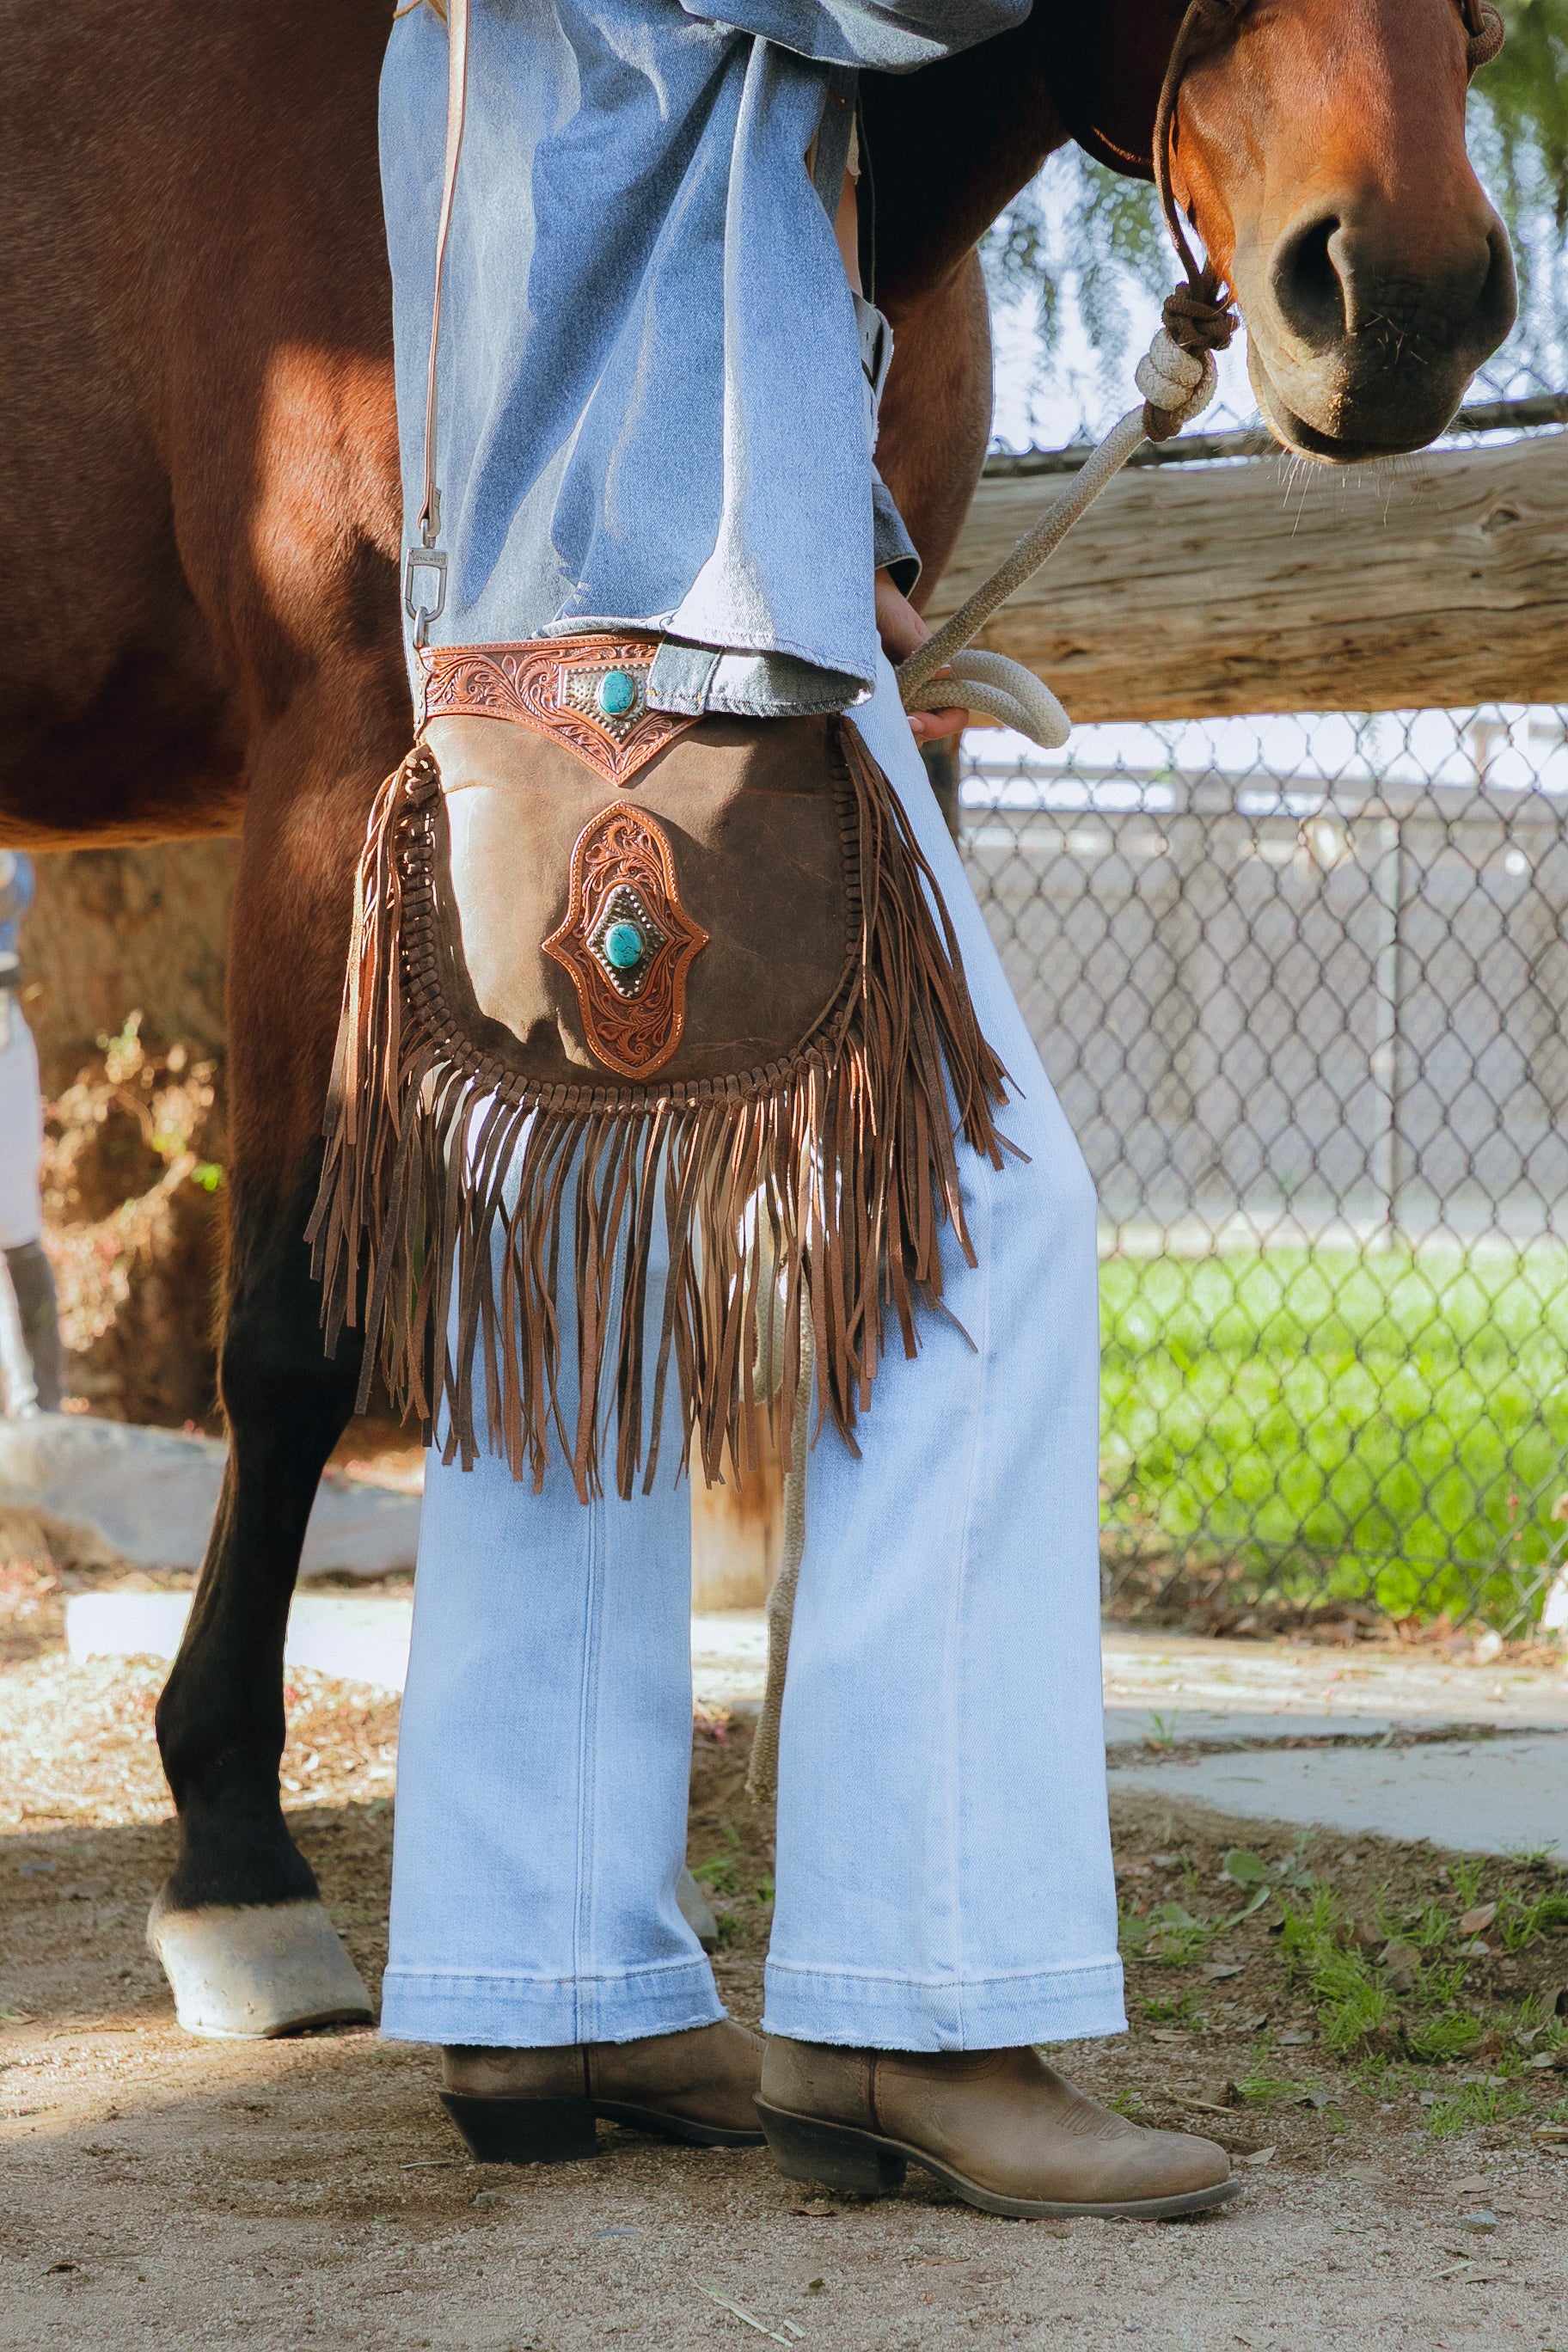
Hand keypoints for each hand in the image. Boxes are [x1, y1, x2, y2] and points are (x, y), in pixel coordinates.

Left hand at [874, 571, 966, 745]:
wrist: (857, 598)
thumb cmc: (884, 607)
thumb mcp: (899, 626)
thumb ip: (918, 648)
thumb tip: (945, 671)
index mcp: (939, 674)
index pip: (956, 712)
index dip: (940, 724)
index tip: (913, 720)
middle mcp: (925, 690)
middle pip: (932, 730)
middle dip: (914, 735)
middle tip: (887, 728)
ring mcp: (904, 697)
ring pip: (908, 733)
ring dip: (894, 735)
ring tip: (872, 724)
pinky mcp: (881, 700)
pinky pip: (885, 724)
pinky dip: (877, 728)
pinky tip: (861, 720)